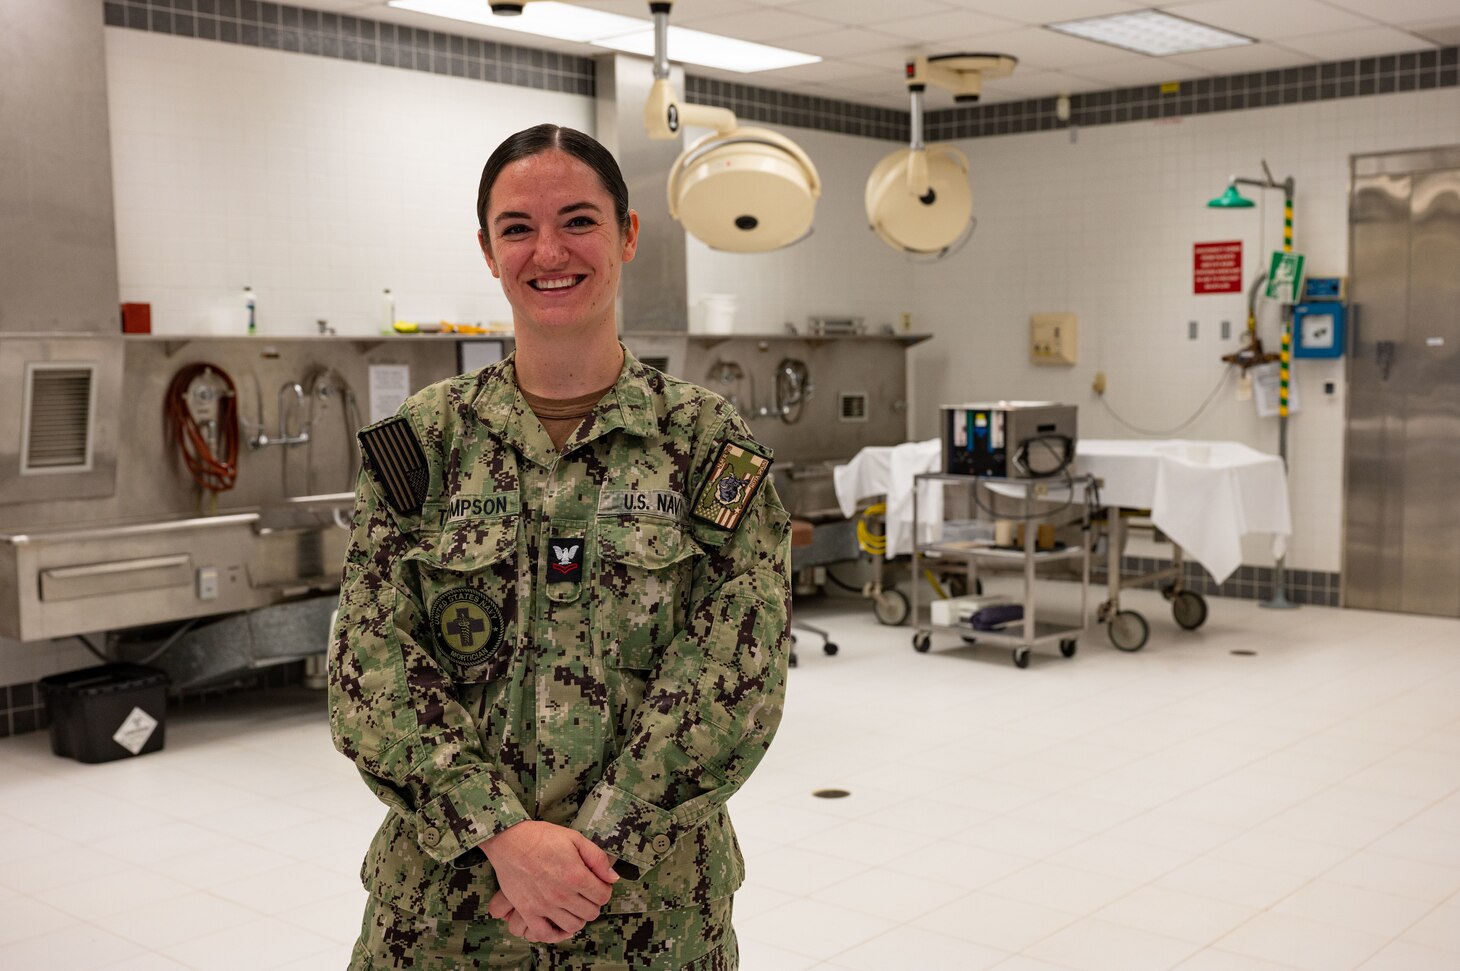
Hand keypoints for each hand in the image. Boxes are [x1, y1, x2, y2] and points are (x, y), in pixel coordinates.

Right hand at [480, 822, 617, 940]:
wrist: (510, 840)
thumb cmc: (542, 837)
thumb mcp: (575, 838)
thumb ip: (597, 858)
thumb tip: (613, 878)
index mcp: (576, 876)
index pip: (603, 896)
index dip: (604, 889)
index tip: (597, 884)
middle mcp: (562, 895)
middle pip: (590, 913)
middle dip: (593, 903)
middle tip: (586, 894)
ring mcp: (544, 906)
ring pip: (572, 925)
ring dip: (577, 917)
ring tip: (574, 906)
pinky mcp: (528, 911)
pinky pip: (545, 934)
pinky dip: (555, 933)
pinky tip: (558, 923)